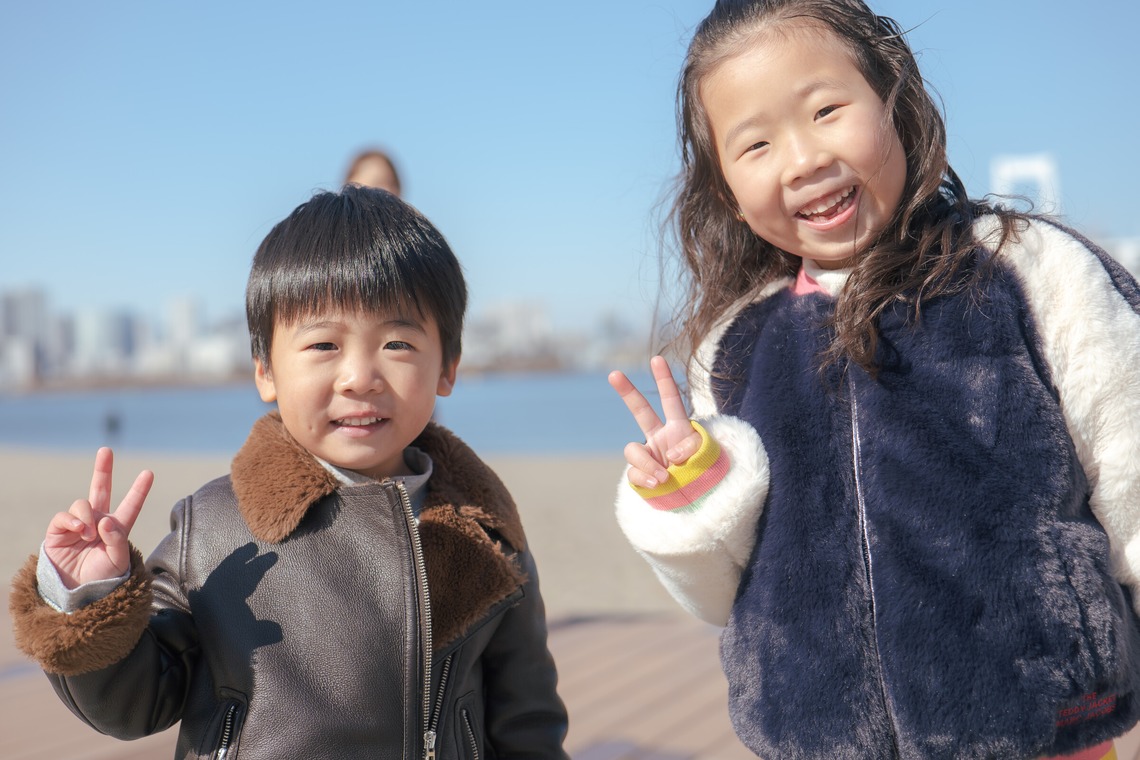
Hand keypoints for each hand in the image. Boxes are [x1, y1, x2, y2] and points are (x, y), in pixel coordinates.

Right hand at [43, 447, 152, 588]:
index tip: (149, 473)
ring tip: (88, 535)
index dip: (139, 490)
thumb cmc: (102, 578)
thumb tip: (105, 519)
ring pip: (83, 503)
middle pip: (101, 490)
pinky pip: (65, 516)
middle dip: (103, 469)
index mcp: (118, 528)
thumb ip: (117, 540)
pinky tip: (79, 531)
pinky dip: (73, 521)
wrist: (77, 593)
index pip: (131, 506)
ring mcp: (78, 524)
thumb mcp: (118, 561)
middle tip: (105, 450)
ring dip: (87, 516)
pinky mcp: (59, 530)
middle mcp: (98, 522)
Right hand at [609, 356, 702, 488]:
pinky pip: (634, 473)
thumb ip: (691, 448)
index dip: (664, 380)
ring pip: (633, 450)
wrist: (696, 504)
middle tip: (614, 373)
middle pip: (640, 412)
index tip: (656, 360)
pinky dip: (645, 479)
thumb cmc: (705, 477)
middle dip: (627, 392)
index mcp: (679, 429)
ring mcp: (648, 456)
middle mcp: (660, 438)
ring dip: (647, 463)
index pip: (671, 401)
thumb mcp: (707, 458)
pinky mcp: (639, 475)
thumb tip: (668, 454)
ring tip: (665, 478)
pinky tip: (659, 485)